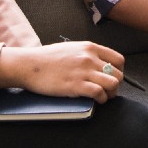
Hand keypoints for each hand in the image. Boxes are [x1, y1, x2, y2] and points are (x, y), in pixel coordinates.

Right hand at [0, 41, 123, 103]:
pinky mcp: (76, 85)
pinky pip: (100, 93)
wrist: (29, 65)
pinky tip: (96, 100)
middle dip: (115, 85)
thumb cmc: (48, 58)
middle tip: (107, 91)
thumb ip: (88, 54)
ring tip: (103, 97)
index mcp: (90, 47)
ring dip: (111, 93)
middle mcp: (90, 58)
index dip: (118, 71)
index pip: (118, 59)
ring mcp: (84, 71)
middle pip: (118, 74)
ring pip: (113, 84)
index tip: (111, 78)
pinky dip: (101, 99)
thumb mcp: (72, 48)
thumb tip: (101, 65)